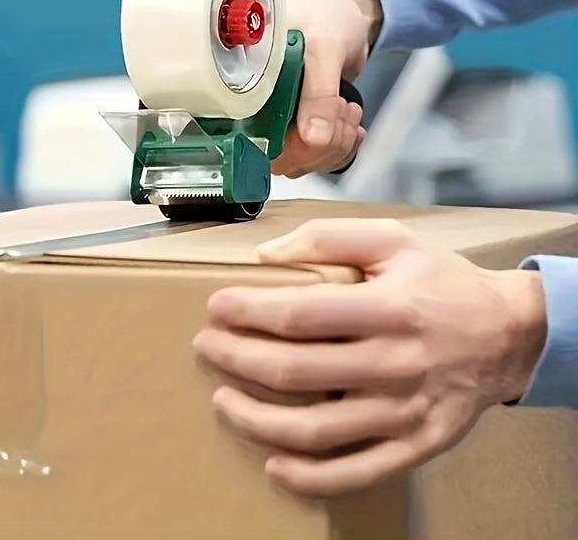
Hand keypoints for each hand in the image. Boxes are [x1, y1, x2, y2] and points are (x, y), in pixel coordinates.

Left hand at [192, 218, 545, 497]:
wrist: (508, 334)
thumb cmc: (441, 282)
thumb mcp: (393, 239)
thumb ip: (327, 238)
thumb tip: (266, 256)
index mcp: (388, 308)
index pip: (299, 314)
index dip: (247, 312)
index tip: (216, 307)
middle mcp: (395, 363)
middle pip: (295, 371)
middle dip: (236, 359)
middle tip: (207, 347)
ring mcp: (404, 412)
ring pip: (315, 431)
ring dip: (256, 419)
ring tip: (223, 398)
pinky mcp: (415, 444)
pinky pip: (355, 472)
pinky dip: (308, 477)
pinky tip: (273, 463)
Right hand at [273, 0, 382, 176]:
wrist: (351, 0)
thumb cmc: (326, 8)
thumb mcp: (324, 48)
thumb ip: (317, 94)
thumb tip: (311, 139)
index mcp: (246, 84)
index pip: (256, 142)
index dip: (292, 147)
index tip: (318, 131)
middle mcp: (259, 104)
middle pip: (283, 157)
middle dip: (322, 145)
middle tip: (341, 111)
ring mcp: (281, 112)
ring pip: (303, 158)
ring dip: (335, 144)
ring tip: (348, 110)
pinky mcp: (303, 117)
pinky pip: (317, 151)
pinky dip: (341, 144)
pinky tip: (350, 123)